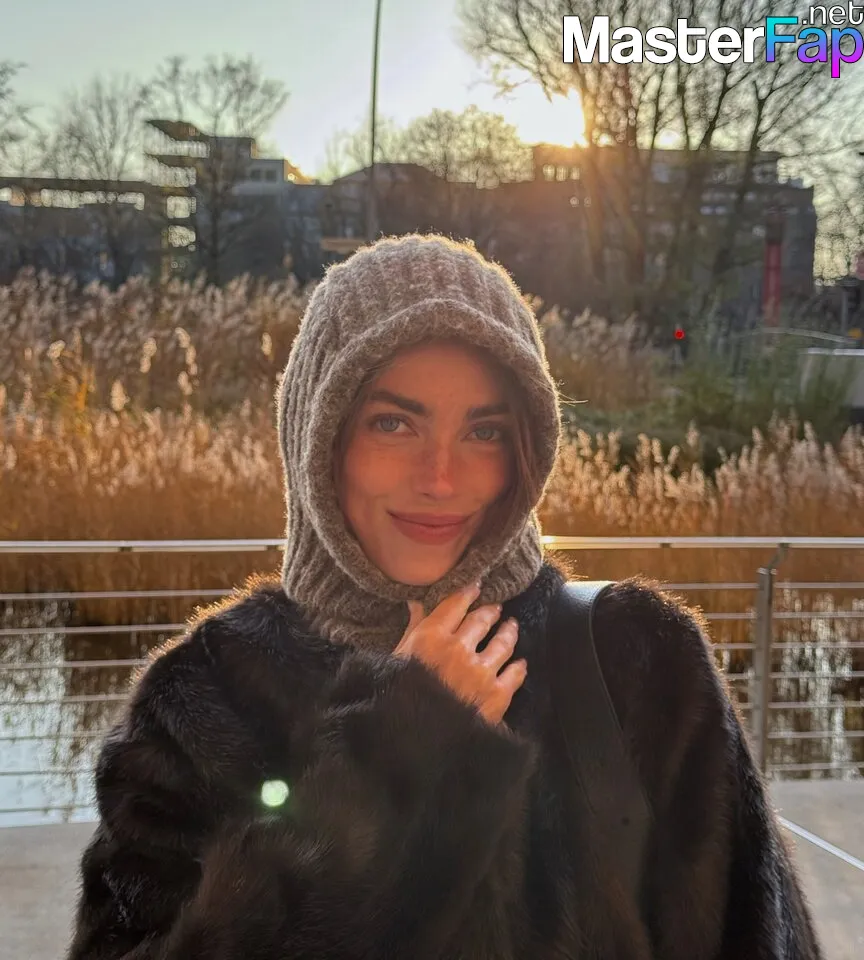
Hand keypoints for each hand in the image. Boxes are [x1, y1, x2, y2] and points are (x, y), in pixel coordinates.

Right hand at [393, 582, 525, 725]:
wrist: (413, 743)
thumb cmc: (398, 698)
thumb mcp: (398, 660)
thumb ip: (412, 630)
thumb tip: (416, 603)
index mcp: (431, 637)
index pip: (456, 604)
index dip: (468, 593)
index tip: (476, 587)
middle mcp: (459, 648)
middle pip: (481, 620)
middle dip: (490, 611)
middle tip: (496, 608)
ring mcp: (481, 671)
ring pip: (502, 642)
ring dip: (508, 632)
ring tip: (512, 626)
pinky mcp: (497, 695)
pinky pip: (514, 674)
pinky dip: (519, 667)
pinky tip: (521, 663)